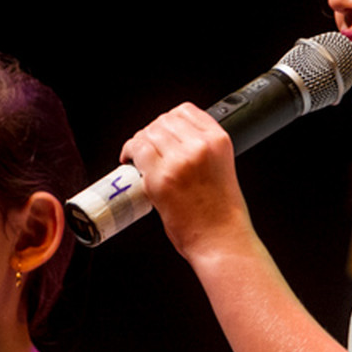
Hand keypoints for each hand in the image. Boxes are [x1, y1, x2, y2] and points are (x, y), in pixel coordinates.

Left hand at [120, 103, 252, 259]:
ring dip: (140, 143)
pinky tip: (130, 162)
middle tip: (149, 147)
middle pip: (163, 120)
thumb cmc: (222, 213)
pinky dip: (129, 153)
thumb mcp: (222, 167)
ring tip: (140, 157)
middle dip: (152, 132)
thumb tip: (172, 141)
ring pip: (148, 133)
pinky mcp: (160, 178)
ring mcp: (179, 161)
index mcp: (218, 141)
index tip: (163, 131)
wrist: (221, 241)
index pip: (186, 110)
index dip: (169, 120)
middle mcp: (200, 146)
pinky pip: (137, 151)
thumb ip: (202, 149)